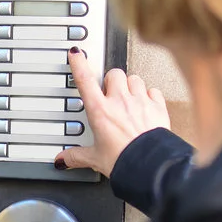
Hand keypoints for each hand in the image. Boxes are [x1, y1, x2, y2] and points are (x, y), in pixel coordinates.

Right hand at [55, 48, 170, 176]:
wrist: (149, 166)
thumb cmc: (124, 161)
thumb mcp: (95, 159)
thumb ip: (77, 156)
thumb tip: (63, 159)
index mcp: (100, 111)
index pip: (85, 80)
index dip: (79, 64)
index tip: (76, 55)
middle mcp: (120, 101)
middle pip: (114, 73)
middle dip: (111, 80)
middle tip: (109, 92)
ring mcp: (140, 101)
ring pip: (134, 79)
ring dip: (130, 85)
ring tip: (128, 98)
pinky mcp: (158, 107)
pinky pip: (153, 91)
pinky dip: (149, 95)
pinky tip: (146, 104)